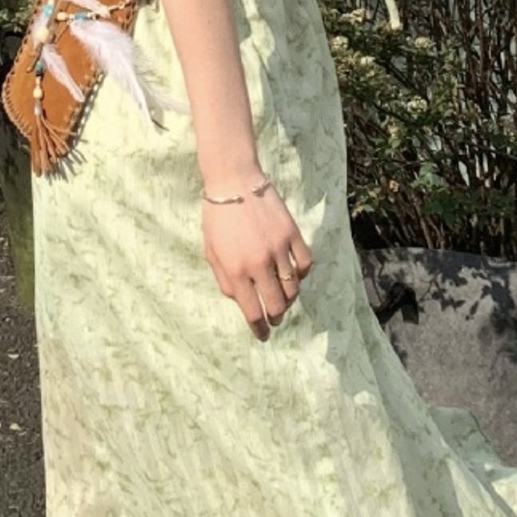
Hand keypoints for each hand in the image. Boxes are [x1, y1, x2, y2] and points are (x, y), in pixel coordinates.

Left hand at [200, 182, 312, 340]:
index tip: (262, 334)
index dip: (259, 328)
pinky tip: (295, 276)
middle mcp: (259, 264)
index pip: (252, 311)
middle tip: (275, 319)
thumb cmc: (217, 218)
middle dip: (276, 317)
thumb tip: (241, 301)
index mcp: (236, 271)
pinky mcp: (293, 234)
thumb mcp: (212, 253)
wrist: (234, 182)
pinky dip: (302, 275)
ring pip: (293, 287)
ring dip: (289, 299)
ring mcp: (279, 249)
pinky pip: (305, 264)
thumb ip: (225, 281)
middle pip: (277, 304)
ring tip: (283, 299)